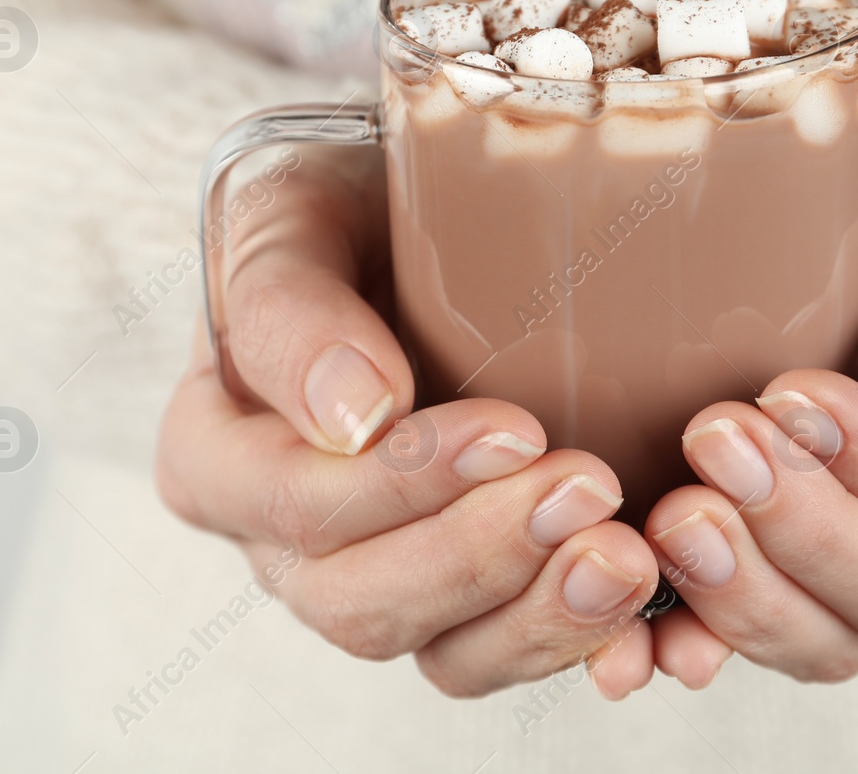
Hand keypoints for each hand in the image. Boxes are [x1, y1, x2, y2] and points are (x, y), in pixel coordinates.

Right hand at [156, 147, 658, 697]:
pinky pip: (506, 651)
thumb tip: (356, 417)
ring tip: (626, 556)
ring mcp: (374, 579)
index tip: (515, 430)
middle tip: (590, 487)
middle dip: (483, 554)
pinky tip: (641, 608)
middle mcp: (284, 543)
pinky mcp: (461, 595)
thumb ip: (291, 307)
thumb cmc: (336, 205)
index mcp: (216, 456)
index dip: (406, 485)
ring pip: (440, 650)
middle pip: (363, 602)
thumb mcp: (286, 213)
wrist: (411, 219)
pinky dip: (577, 638)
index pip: (298, 506)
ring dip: (540, 614)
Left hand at [641, 101, 857, 685]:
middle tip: (714, 440)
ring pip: (836, 640)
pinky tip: (645, 637)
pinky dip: (696, 644)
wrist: (826, 198)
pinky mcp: (784, 566)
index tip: (791, 393)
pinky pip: (755, 640)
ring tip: (673, 519)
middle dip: (805, 531)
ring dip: (747, 594)